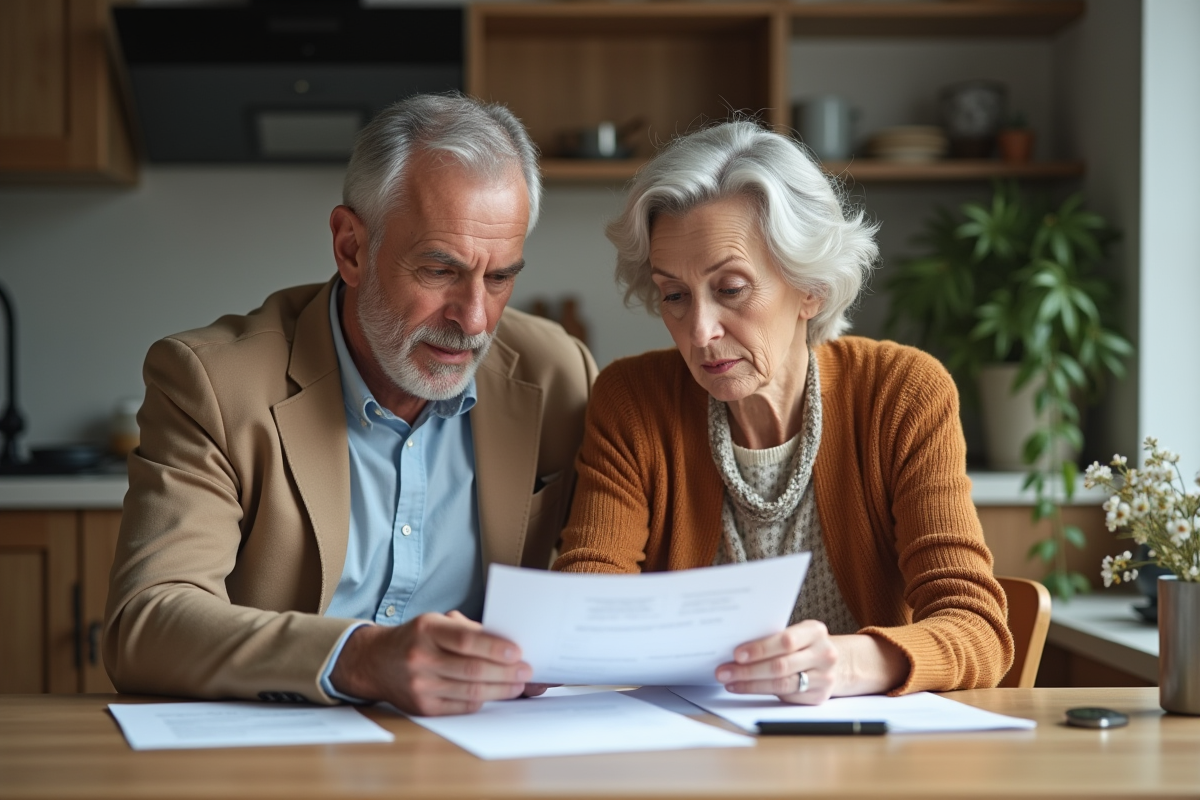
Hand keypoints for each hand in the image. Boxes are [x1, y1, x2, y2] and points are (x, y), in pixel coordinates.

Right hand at [329, 610, 532, 715]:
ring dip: (501, 689)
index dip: (494, 647)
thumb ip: (468, 630)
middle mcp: (420, 659)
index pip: (465, 641)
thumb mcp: (436, 622)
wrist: (376, 662)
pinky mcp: (423, 708)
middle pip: (472, 670)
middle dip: (505, 672)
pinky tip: (495, 694)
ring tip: (518, 684)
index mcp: (426, 631)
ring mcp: (420, 686)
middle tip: (527, 670)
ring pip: (470, 691)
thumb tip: (506, 644)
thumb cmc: (416, 638)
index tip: (517, 651)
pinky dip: (482, 700)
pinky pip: (461, 706)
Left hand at [715, 622, 909, 704]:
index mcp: (815, 631)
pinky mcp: (819, 696)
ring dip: (750, 684)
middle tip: (723, 671)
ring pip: (781, 684)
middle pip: (780, 666)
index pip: (785, 641)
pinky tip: (744, 688)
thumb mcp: (798, 633)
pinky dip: (761, 692)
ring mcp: (824, 677)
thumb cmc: (805, 644)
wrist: (839, 662)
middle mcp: (824, 654)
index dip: (760, 648)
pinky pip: (786, 696)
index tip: (736, 654)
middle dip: (747, 670)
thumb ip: (775, 637)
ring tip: (729, 681)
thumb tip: (735, 646)